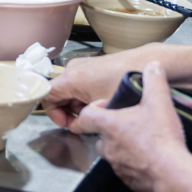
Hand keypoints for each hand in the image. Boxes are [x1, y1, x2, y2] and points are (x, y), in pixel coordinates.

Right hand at [44, 48, 159, 128]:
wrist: (144, 64)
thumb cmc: (126, 83)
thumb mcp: (103, 109)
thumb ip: (83, 122)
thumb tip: (76, 127)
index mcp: (71, 78)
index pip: (46, 96)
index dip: (54, 114)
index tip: (68, 123)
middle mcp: (73, 69)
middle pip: (58, 94)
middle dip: (68, 112)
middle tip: (83, 123)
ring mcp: (82, 66)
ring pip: (69, 91)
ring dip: (78, 106)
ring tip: (96, 113)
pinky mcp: (91, 66)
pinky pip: (79, 85)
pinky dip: (85, 97)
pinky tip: (100, 103)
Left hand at [71, 60, 190, 191]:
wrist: (173, 173)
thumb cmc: (162, 140)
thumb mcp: (160, 101)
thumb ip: (154, 80)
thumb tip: (152, 66)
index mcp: (110, 125)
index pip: (85, 115)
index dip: (92, 109)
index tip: (105, 106)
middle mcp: (109, 146)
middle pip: (98, 135)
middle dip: (110, 129)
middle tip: (128, 123)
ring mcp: (117, 165)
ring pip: (112, 153)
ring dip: (121, 147)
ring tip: (141, 140)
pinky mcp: (128, 180)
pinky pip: (125, 170)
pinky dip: (133, 164)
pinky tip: (148, 158)